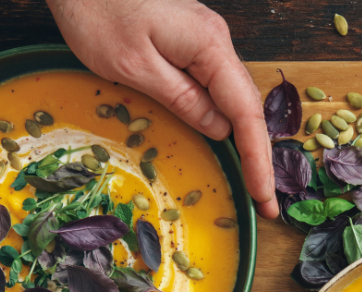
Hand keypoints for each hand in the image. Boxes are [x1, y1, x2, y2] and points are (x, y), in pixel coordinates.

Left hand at [47, 0, 277, 218]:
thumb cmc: (96, 11)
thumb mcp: (134, 67)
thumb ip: (182, 99)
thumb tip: (220, 130)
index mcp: (209, 46)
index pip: (245, 113)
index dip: (258, 159)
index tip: (265, 197)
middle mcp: (216, 40)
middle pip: (247, 106)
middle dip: (258, 156)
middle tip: (264, 202)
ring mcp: (205, 39)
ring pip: (233, 96)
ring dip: (244, 140)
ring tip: (252, 180)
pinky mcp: (189, 40)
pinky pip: (216, 85)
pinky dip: (225, 117)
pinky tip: (227, 141)